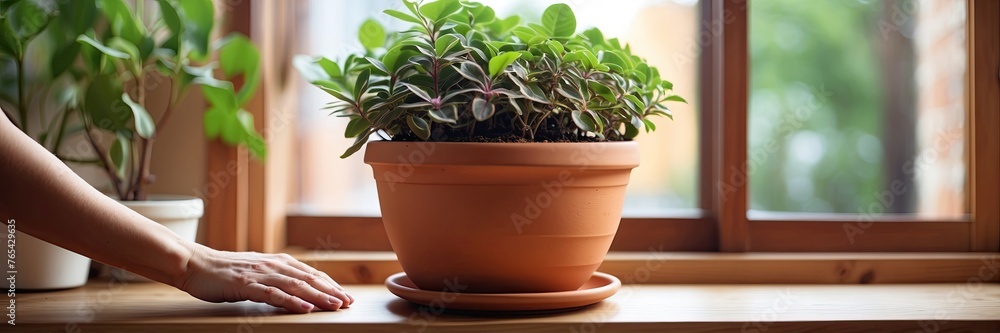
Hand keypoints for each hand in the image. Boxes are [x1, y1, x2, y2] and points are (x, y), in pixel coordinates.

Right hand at [174, 245, 353, 312]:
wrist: (194, 265)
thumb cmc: (224, 272)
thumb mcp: (256, 272)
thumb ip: (275, 277)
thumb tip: (296, 288)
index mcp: (277, 261)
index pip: (311, 273)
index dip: (331, 284)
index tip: (346, 296)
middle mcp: (272, 265)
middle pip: (309, 279)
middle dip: (332, 291)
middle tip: (349, 303)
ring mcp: (260, 274)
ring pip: (296, 286)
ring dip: (318, 296)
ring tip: (335, 306)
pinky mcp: (246, 285)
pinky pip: (273, 294)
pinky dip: (292, 302)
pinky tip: (305, 308)